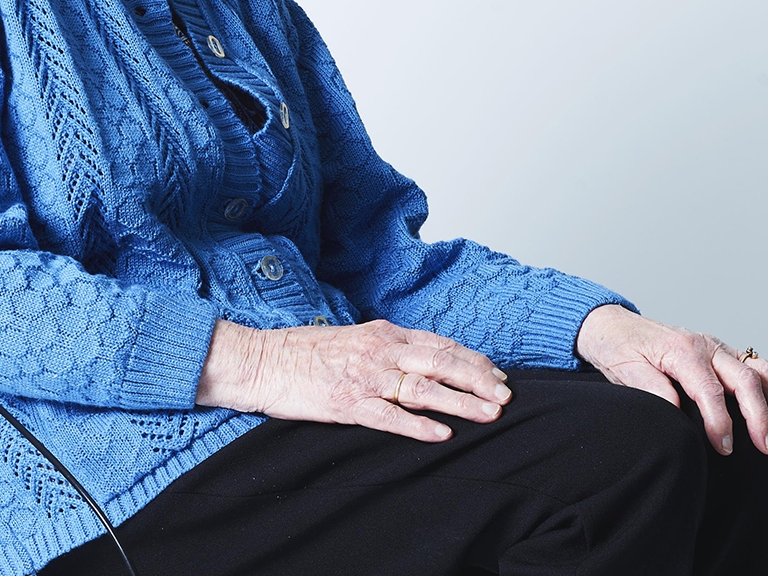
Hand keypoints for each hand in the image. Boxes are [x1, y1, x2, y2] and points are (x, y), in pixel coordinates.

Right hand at [196, 319, 511, 441]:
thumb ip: (386, 346)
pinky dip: (417, 425)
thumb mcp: (353, 339)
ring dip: (461, 401)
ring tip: (489, 413)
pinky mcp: (348, 404)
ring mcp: (365, 377)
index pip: (439, 344)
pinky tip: (442, 434)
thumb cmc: (304, 352)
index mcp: (383, 333)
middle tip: (506, 395)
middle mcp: (380, 351)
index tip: (498, 373)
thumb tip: (419, 356)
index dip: (473, 359)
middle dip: (478, 379)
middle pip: (441, 362)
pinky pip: (389, 416)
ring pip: (424, 388)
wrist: (261, 360)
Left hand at [575, 304, 767, 455]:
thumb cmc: (619, 349)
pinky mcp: (723, 354)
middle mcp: (707, 346)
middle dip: (760, 416)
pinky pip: (757, 369)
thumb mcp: (626, 371)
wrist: (614, 327)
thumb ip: (652, 389)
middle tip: (766, 447)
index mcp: (683, 351)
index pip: (710, 389)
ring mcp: (718, 348)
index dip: (720, 421)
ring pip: (760, 371)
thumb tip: (676, 410)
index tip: (724, 448)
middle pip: (745, 379)